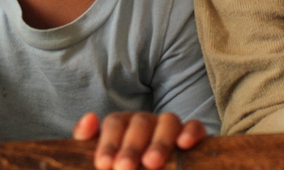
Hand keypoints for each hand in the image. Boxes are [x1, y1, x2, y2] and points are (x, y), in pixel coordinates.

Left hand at [73, 111, 205, 169]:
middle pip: (140, 122)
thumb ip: (96, 144)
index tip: (103, 165)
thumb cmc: (128, 165)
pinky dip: (190, 132)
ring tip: (151, 163)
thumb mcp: (109, 157)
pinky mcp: (192, 134)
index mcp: (124, 125)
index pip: (114, 123)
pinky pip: (194, 126)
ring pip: (168, 121)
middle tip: (124, 168)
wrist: (145, 168)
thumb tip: (89, 119)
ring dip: (159, 142)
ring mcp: (170, 126)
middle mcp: (147, 121)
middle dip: (131, 146)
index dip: (108, 143)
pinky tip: (183, 144)